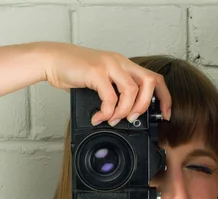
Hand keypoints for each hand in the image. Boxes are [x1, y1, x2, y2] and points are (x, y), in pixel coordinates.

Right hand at [41, 43, 171, 126]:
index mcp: (124, 65)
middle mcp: (120, 62)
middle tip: (133, 118)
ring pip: (131, 91)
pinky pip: (110, 98)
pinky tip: (99, 117)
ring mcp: (109, 65)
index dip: (164, 98)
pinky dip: (107, 112)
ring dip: (124, 111)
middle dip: (144, 106)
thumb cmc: (75, 71)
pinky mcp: (96, 72)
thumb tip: (125, 116)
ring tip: (113, 119)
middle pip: (149, 82)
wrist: (52, 60)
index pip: (154, 79)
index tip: (165, 114)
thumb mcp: (101, 81)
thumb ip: (114, 93)